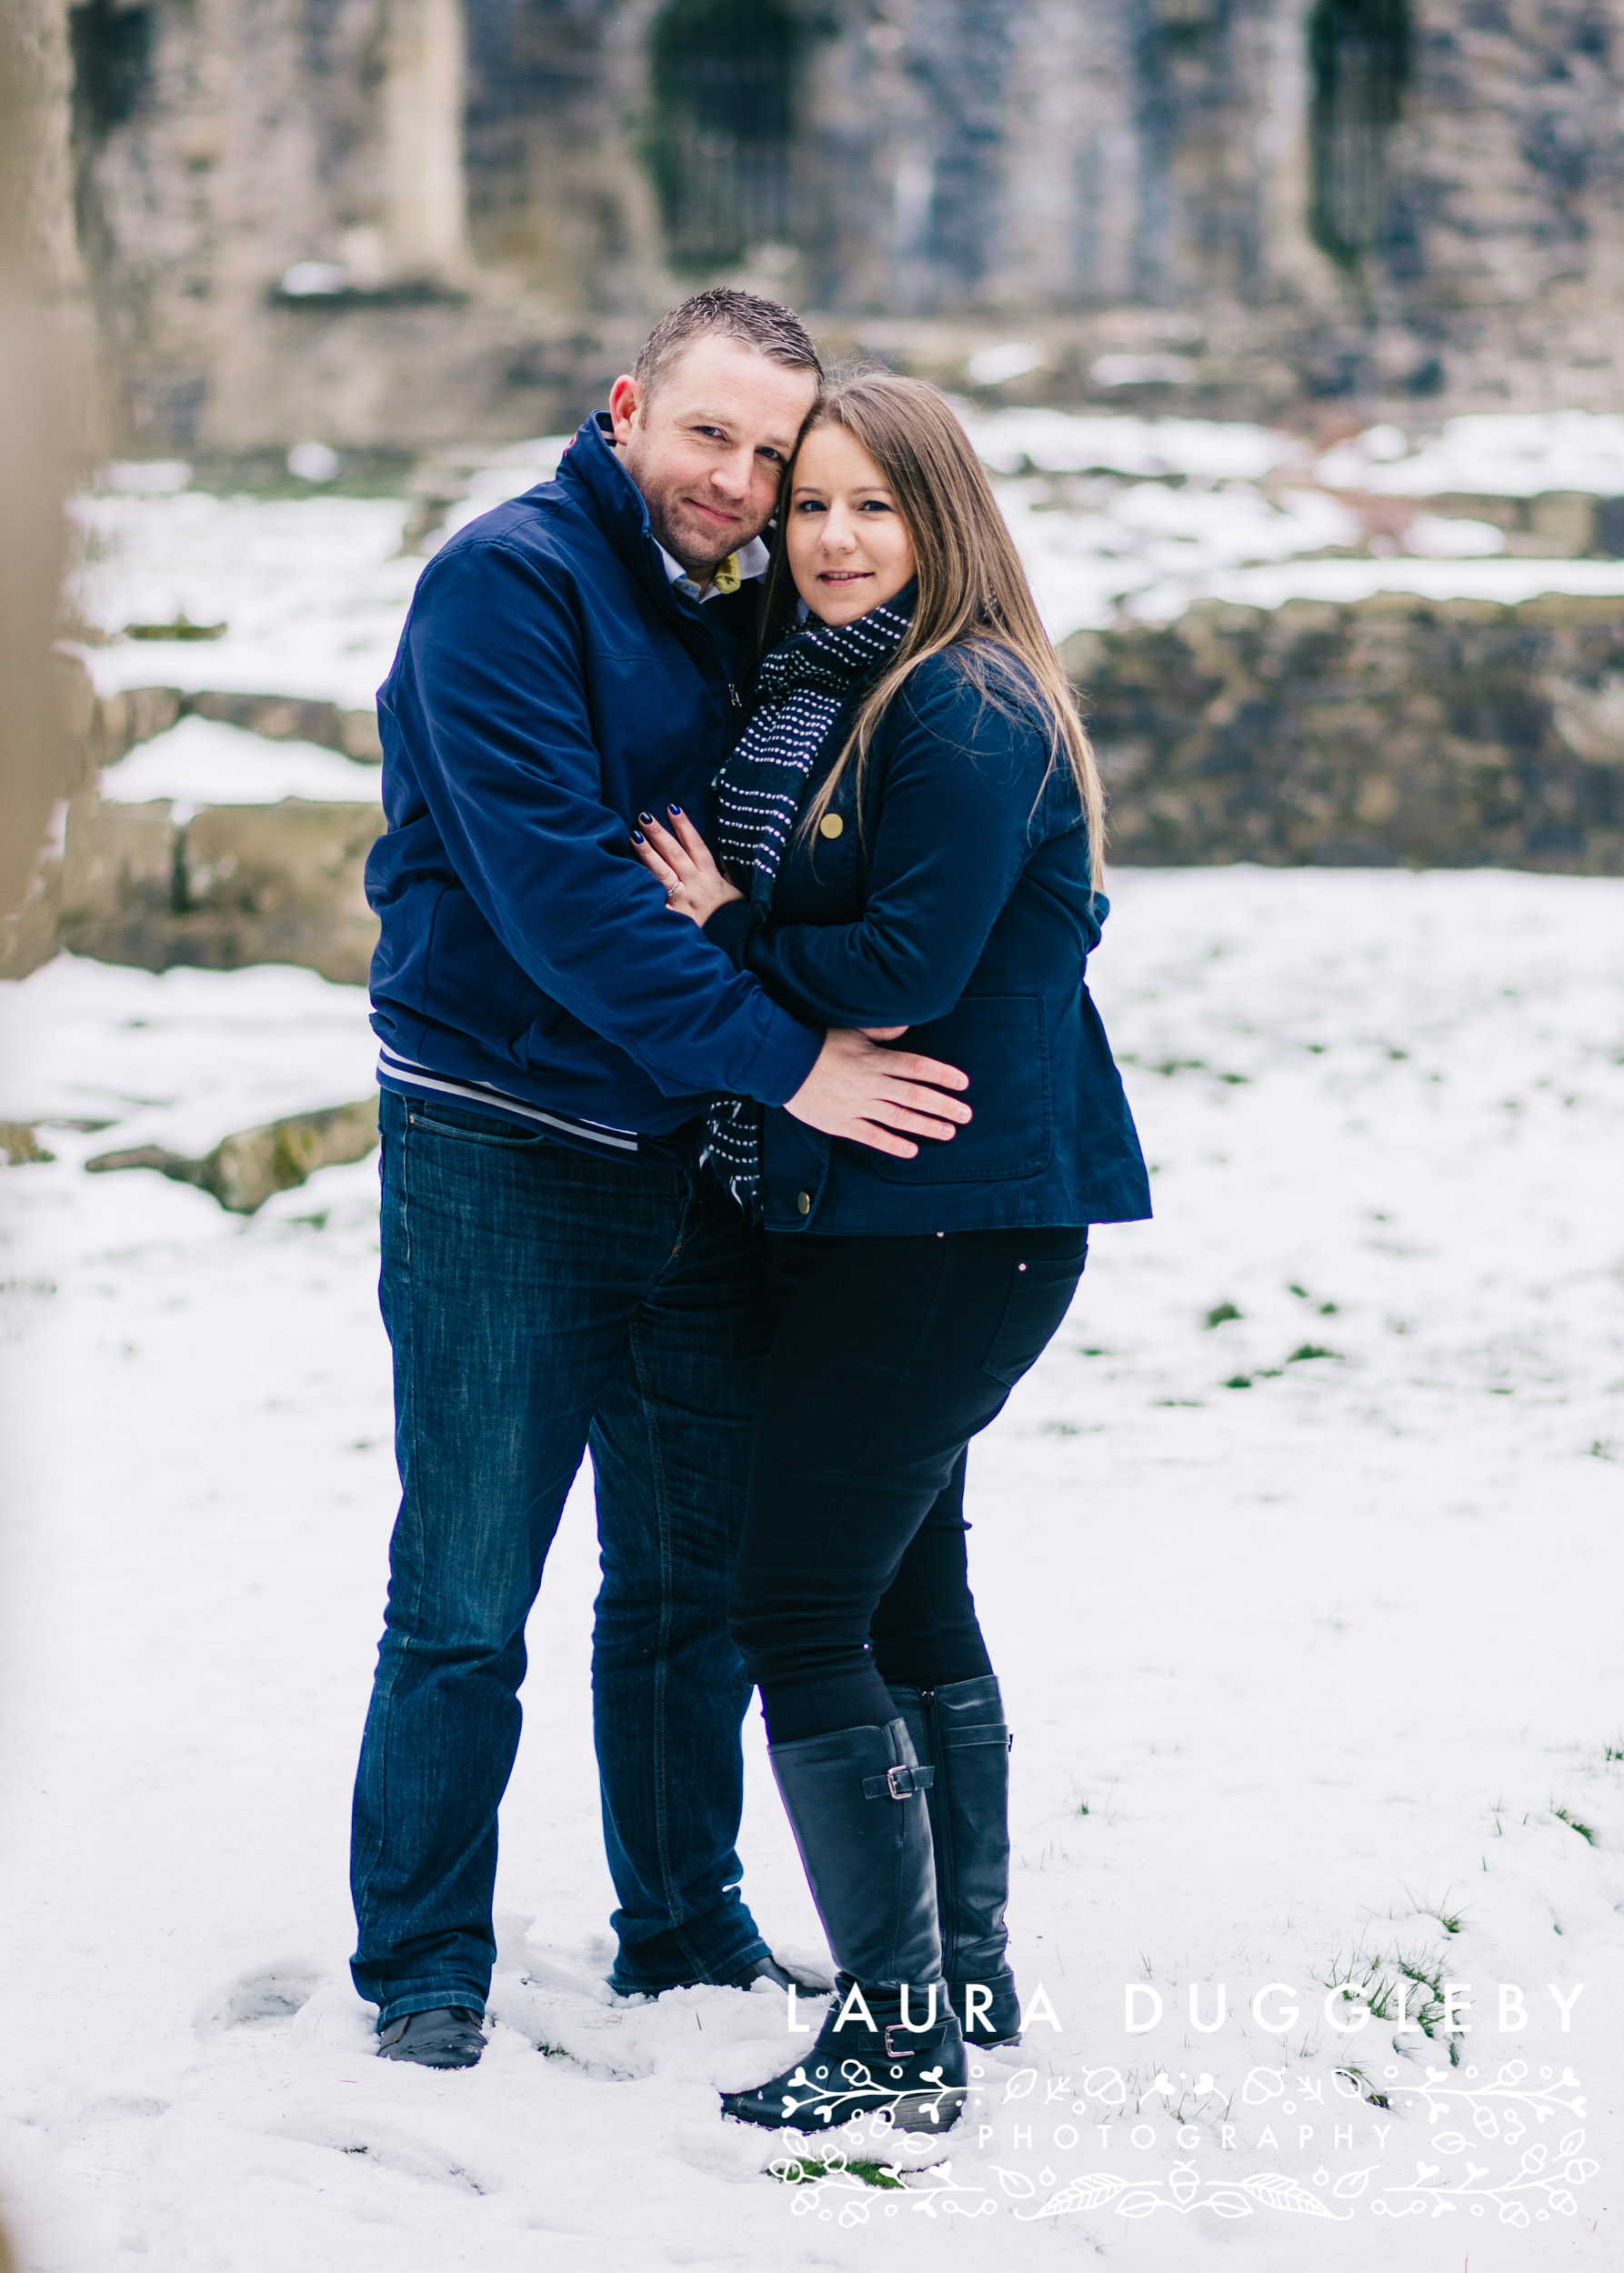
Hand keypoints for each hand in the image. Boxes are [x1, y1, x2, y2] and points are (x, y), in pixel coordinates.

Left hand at [631, 806, 743, 926]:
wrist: (735, 942)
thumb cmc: (732, 915)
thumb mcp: (734, 889)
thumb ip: (725, 869)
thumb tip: (722, 850)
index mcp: (711, 877)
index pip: (696, 845)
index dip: (684, 826)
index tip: (672, 808)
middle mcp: (695, 886)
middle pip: (675, 855)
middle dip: (659, 834)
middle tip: (644, 816)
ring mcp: (682, 901)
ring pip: (662, 873)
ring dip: (647, 853)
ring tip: (634, 835)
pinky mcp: (672, 917)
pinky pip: (655, 901)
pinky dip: (642, 890)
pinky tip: (627, 876)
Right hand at [785, 1027, 971, 1158]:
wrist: (781, 1063)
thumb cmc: (818, 1042)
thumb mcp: (852, 1028)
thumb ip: (882, 1030)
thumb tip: (907, 1027)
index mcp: (875, 1059)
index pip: (917, 1067)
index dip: (942, 1075)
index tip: (963, 1083)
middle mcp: (871, 1083)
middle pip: (915, 1095)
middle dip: (944, 1105)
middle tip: (966, 1114)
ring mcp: (857, 1105)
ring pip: (899, 1118)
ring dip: (926, 1126)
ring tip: (949, 1132)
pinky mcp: (842, 1123)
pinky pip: (872, 1136)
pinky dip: (893, 1144)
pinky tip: (912, 1150)